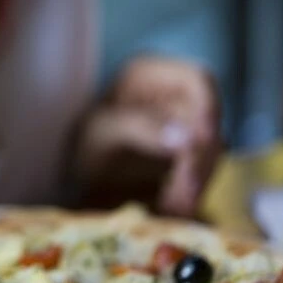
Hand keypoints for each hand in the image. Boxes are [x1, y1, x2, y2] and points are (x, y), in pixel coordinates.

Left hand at [70, 57, 221, 216]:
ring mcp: (184, 124)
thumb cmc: (83, 139)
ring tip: (174, 208)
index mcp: (149, 74)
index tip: (205, 140)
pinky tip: (174, 208)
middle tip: (185, 195)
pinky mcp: (187, 153)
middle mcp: (173, 94)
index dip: (209, 108)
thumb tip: (187, 137)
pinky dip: (190, 191)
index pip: (197, 80)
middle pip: (207, 122)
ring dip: (196, 182)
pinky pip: (200, 171)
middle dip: (199, 160)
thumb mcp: (102, 130)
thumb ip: (141, 127)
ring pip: (209, 151)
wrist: (73, 172)